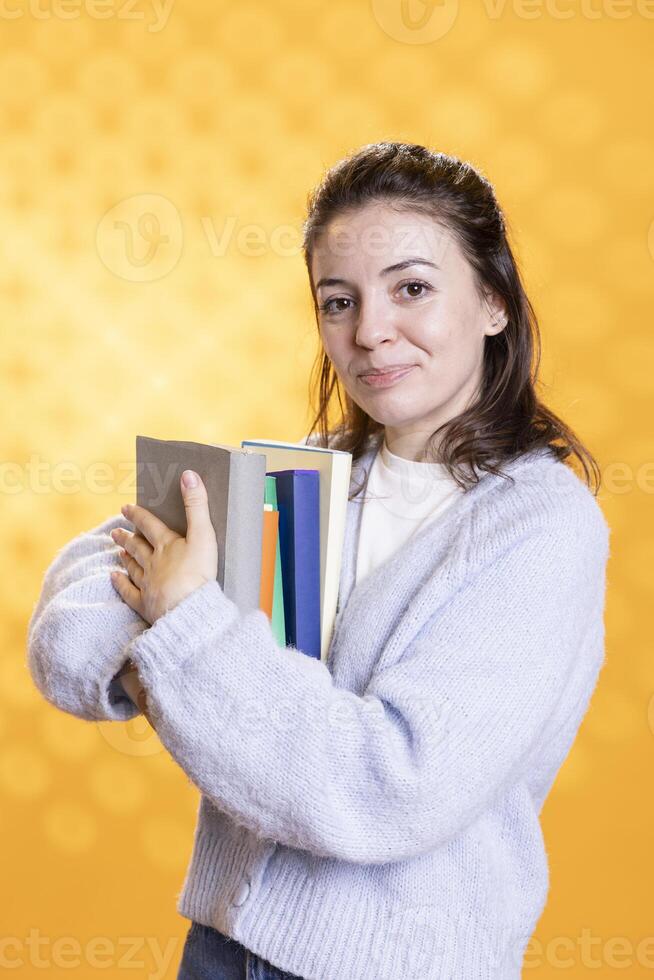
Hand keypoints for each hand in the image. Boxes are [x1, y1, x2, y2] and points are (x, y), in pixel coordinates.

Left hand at [109, 470, 217, 625]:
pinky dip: (121, 584)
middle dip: (127, 537)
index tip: (126, 508)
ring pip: (133, 567)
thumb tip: (188, 474)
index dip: (138, 515)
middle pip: (137, 547)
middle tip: (115, 531)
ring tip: (119, 551)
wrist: (189, 610)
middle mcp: (153, 563)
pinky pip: (129, 592)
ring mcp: (147, 584)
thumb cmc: (199, 573)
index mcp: (167, 545)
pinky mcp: (146, 605)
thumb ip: (196, 505)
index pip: (150, 526)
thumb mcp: (204, 535)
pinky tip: (114, 579)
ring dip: (126, 557)